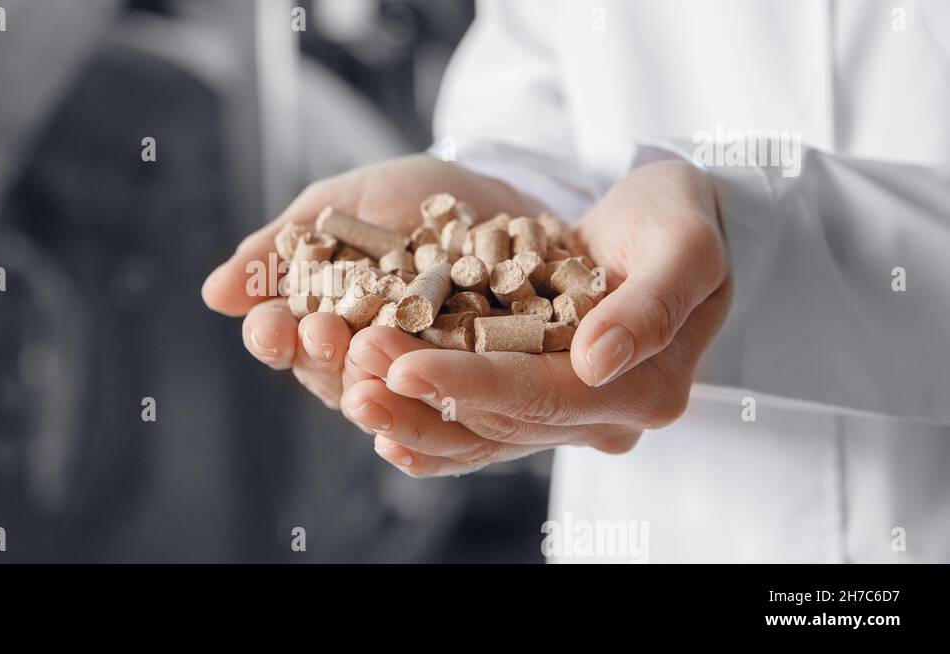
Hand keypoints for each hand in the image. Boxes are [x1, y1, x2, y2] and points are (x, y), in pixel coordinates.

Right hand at [201, 154, 545, 408]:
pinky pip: (446, 388)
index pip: (281, 338)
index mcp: (315, 318)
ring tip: (369, 351)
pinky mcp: (464, 375)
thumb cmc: (402, 196)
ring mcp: (410, 367)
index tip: (268, 329)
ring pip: (382, 385)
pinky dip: (435, 386)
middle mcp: (357, 352)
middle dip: (320, 354)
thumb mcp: (335, 207)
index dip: (272, 337)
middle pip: (326, 370)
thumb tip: (213, 295)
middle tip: (322, 335)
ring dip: (372, 374)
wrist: (491, 191)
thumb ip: (279, 250)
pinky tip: (430, 377)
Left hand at [343, 160, 730, 476]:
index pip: (540, 395)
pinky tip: (374, 416)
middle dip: (419, 397)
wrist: (673, 219)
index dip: (467, 384)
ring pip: (477, 430)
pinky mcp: (534, 395)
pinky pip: (474, 425)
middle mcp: (602, 415)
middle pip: (498, 420)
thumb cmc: (683, 220)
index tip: (399, 366)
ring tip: (345, 384)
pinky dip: (425, 423)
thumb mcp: (687, 244)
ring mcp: (566, 412)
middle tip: (351, 368)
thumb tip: (595, 362)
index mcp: (644, 389)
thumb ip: (652, 304)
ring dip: (408, 413)